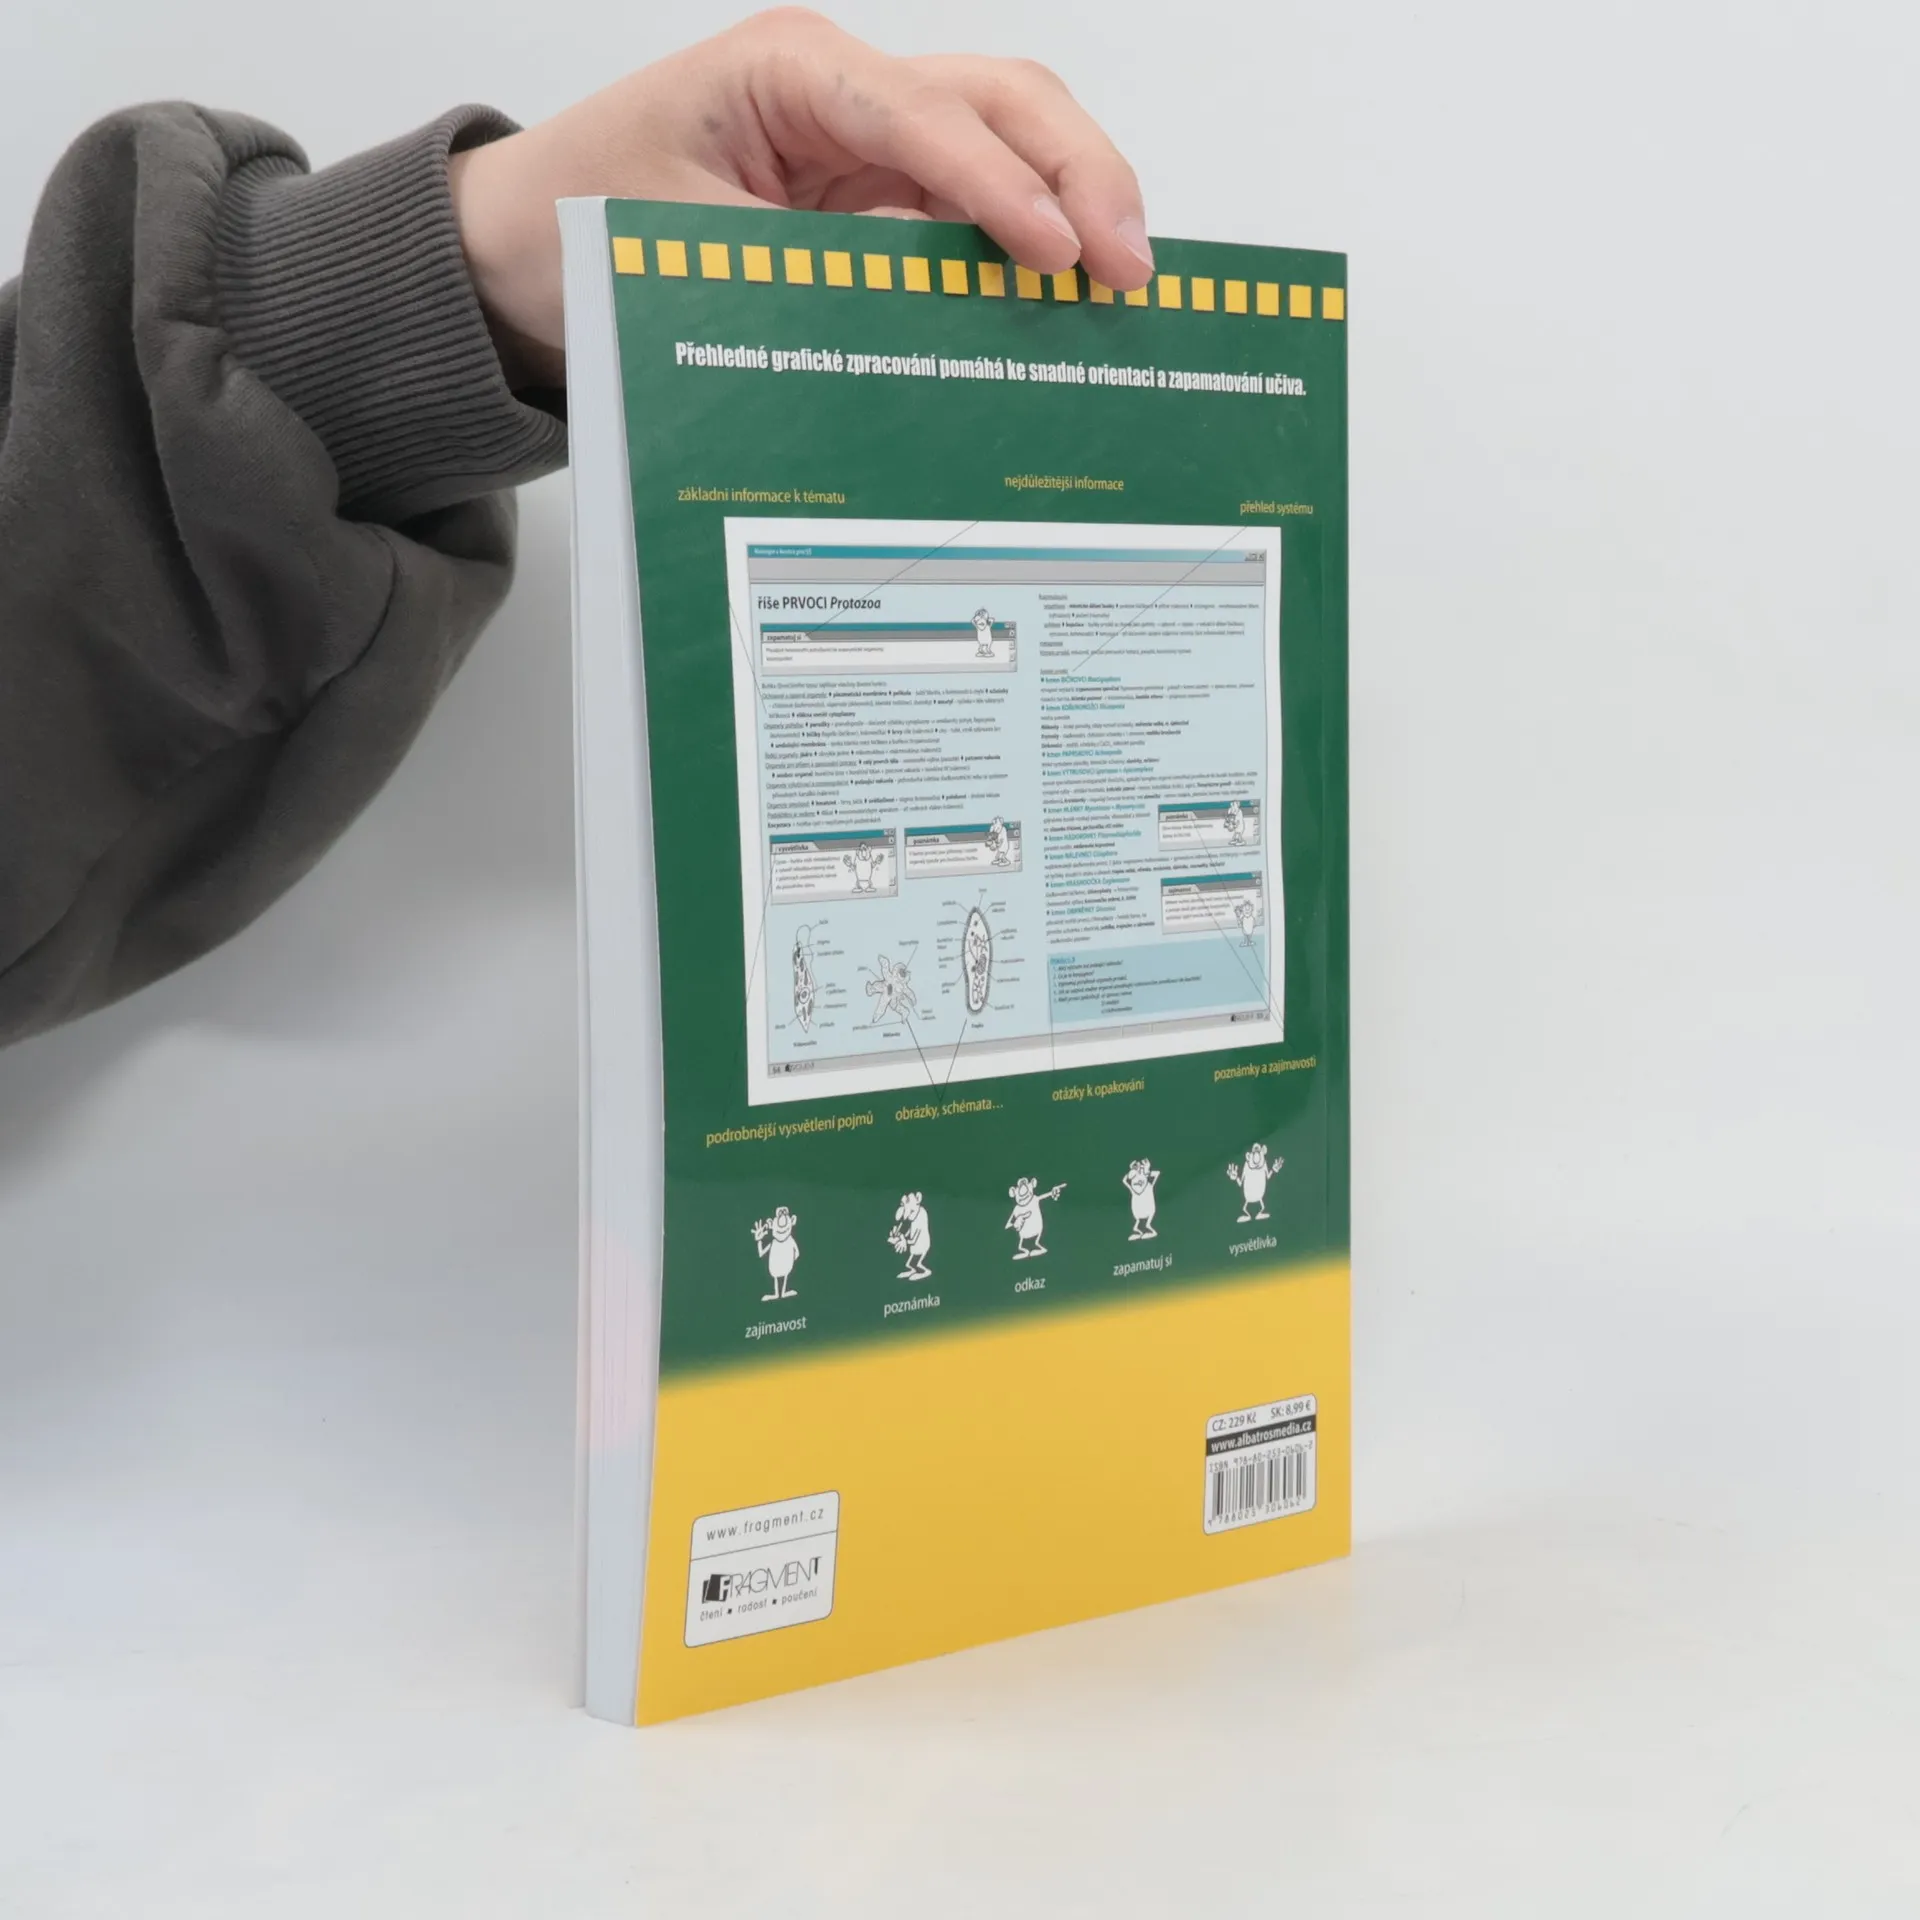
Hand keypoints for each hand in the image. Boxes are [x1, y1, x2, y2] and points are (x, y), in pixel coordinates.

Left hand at [448, 8, 1153, 386]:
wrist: (525, 247)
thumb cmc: (584, 220)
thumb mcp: (689, 255)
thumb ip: (810, 279)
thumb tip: (927, 328)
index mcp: (790, 72)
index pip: (926, 115)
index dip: (1000, 186)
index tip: (1055, 258)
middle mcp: (845, 90)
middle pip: (1002, 96)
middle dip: (1079, 173)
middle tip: (1129, 267)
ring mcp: (870, 138)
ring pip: (1010, 135)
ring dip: (1076, 197)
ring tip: (1124, 280)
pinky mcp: (880, 193)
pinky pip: (978, 205)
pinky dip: (1033, 241)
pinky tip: (1068, 293)